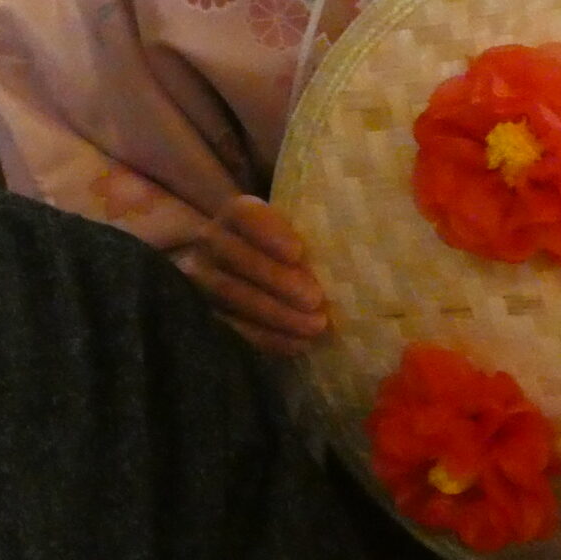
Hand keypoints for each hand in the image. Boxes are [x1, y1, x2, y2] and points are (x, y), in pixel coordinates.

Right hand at [91, 166, 329, 356]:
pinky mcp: (206, 314)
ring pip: (231, 293)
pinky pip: (232, 327)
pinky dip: (267, 338)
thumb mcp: (294, 233)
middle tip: (315, 298)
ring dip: (275, 313)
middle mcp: (211, 242)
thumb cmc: (285, 253)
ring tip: (315, 326)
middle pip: (235, 256)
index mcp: (235, 216)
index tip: (298, 252)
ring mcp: (202, 280)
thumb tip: (358, 241)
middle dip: (275, 279)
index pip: (243, 215)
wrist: (245, 274)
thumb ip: (313, 232)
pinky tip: (298, 345)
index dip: (267, 231)